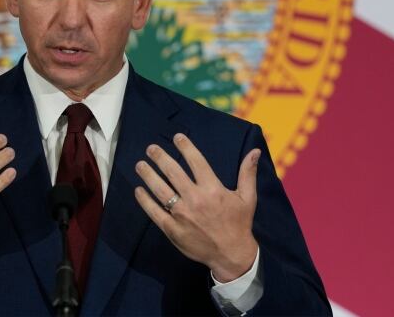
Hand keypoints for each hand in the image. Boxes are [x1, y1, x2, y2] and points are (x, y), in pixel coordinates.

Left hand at [134, 133, 260, 281]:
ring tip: (140, 165)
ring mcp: (182, 214)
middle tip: (151, 148)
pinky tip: (138, 190)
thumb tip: (255, 151)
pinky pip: (155, 211)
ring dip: (148, 175)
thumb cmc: (239, 224)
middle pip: (173, 172)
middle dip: (160, 158)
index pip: (196, 162)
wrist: (231, 255)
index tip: (176, 137)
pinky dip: (145, 200)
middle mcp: (195, 199)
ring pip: (160, 190)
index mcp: (213, 189)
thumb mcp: (247, 198)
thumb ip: (247, 173)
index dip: (186, 147)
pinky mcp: (172, 229)